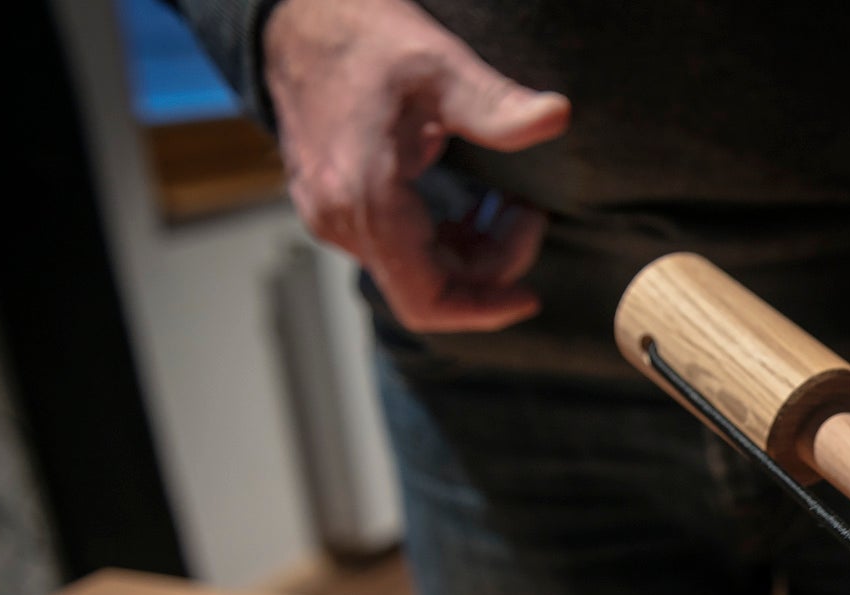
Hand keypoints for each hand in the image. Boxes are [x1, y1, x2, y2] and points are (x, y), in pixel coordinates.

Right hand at [263, 0, 570, 331]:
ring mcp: (330, 216)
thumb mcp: (437, 65)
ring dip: (472, 250)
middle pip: (430, 287)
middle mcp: (339, 220)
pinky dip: (444, 239)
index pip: (426, 299)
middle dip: (492, 263)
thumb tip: (555, 117)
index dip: (484, 310)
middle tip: (528, 211)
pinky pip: (397, 248)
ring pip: (416, 270)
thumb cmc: (363, 35)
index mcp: (364, 199)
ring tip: (510, 203)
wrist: (293, 17)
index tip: (531, 296)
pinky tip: (474, 205)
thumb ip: (495, 104)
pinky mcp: (333, 205)